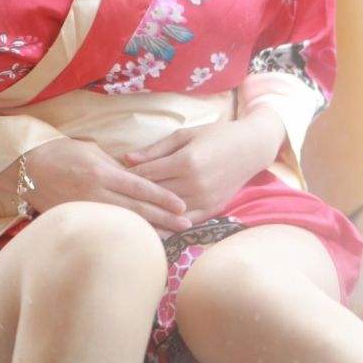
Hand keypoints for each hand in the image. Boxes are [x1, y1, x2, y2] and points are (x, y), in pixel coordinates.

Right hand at [0, 138, 194, 235]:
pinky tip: (139, 242)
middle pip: (136, 209)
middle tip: (186, 226)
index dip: (163, 198)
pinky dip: (124, 235)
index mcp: (102, 172)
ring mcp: (85, 209)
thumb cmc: (62, 153)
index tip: (182, 206)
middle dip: (164, 219)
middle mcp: (95, 193)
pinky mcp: (76, 219)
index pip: (140, 187)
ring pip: (123, 223)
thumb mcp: (93, 152)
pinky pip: (105, 228)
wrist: (26, 167)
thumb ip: (117, 168)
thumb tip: (139, 180)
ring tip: (171, 237)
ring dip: (148, 231)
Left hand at [120, 115, 282, 223]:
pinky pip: (185, 223)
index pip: (147, 174)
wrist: (251, 148)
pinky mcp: (212, 210)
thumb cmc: (216, 135)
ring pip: (167, 212)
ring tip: (125, 215)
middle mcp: (194, 183)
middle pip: (154, 194)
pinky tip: (152, 227)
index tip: (111, 178)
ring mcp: (204, 199)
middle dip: (133, 196)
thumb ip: (155, 149)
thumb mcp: (185, 135)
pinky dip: (168, 226)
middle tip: (112, 198)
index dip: (128, 177)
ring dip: (147, 213)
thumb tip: (127, 159)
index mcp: (186, 161)